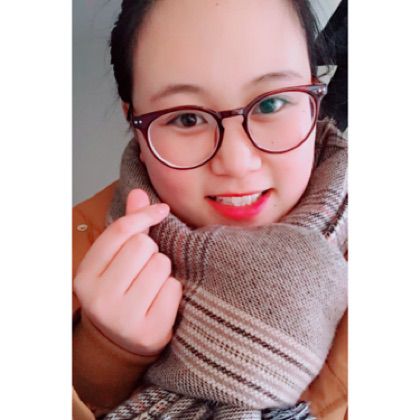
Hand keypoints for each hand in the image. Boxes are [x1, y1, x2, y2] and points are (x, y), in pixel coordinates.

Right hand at [74, 189, 182, 355]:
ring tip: (150, 287)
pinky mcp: (148, 332)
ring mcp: (123, 318)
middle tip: (143, 269)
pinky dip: (172, 291)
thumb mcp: (115, 261)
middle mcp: (98, 298)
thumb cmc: (120, 292)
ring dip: (162, 272)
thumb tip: (138, 192)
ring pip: (161, 265)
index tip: (161, 211)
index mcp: (85, 275)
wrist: (121, 342)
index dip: (144, 215)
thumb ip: (127, 226)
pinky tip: (159, 303)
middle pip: (143, 245)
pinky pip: (174, 289)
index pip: (120, 231)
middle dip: (151, 252)